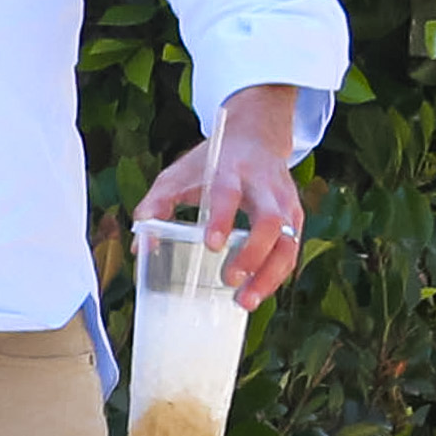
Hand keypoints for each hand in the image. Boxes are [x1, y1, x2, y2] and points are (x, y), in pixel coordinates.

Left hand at [135, 82, 307, 307]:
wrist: (256, 135)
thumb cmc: (211, 162)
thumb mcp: (178, 174)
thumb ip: (155, 206)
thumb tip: (141, 246)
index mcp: (230, 170)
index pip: (228, 194)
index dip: (221, 219)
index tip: (211, 245)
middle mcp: (263, 187)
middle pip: (270, 221)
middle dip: (252, 255)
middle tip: (230, 280)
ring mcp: (284, 202)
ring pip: (288, 242)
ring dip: (270, 275)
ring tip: (246, 301)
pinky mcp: (294, 217)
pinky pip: (291, 251)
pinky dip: (276, 275)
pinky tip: (257, 292)